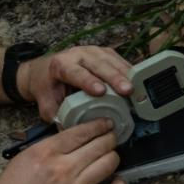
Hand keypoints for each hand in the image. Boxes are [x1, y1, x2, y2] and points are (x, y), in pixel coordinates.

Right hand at [0, 118, 125, 183]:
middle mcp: (63, 168)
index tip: (107, 123)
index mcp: (47, 151)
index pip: (81, 132)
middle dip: (110, 139)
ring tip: (112, 156)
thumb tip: (71, 139)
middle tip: (112, 137)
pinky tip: (119, 181)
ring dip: (114, 157)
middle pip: (99, 146)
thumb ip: (49, 146)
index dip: (99, 125)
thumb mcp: (24, 156)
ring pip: (108, 165)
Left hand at [17, 45, 132, 121]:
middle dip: (114, 78)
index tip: (100, 91)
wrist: (43, 69)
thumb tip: (70, 132)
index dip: (88, 81)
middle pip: (98, 65)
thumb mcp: (46, 102)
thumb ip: (56, 116)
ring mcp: (92, 51)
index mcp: (61, 64)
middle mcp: (77, 54)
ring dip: (126, 75)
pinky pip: (119, 60)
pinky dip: (129, 71)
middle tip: (127, 91)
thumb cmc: (47, 86)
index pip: (76, 73)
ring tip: (137, 89)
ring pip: (111, 61)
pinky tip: (139, 82)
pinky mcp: (104, 53)